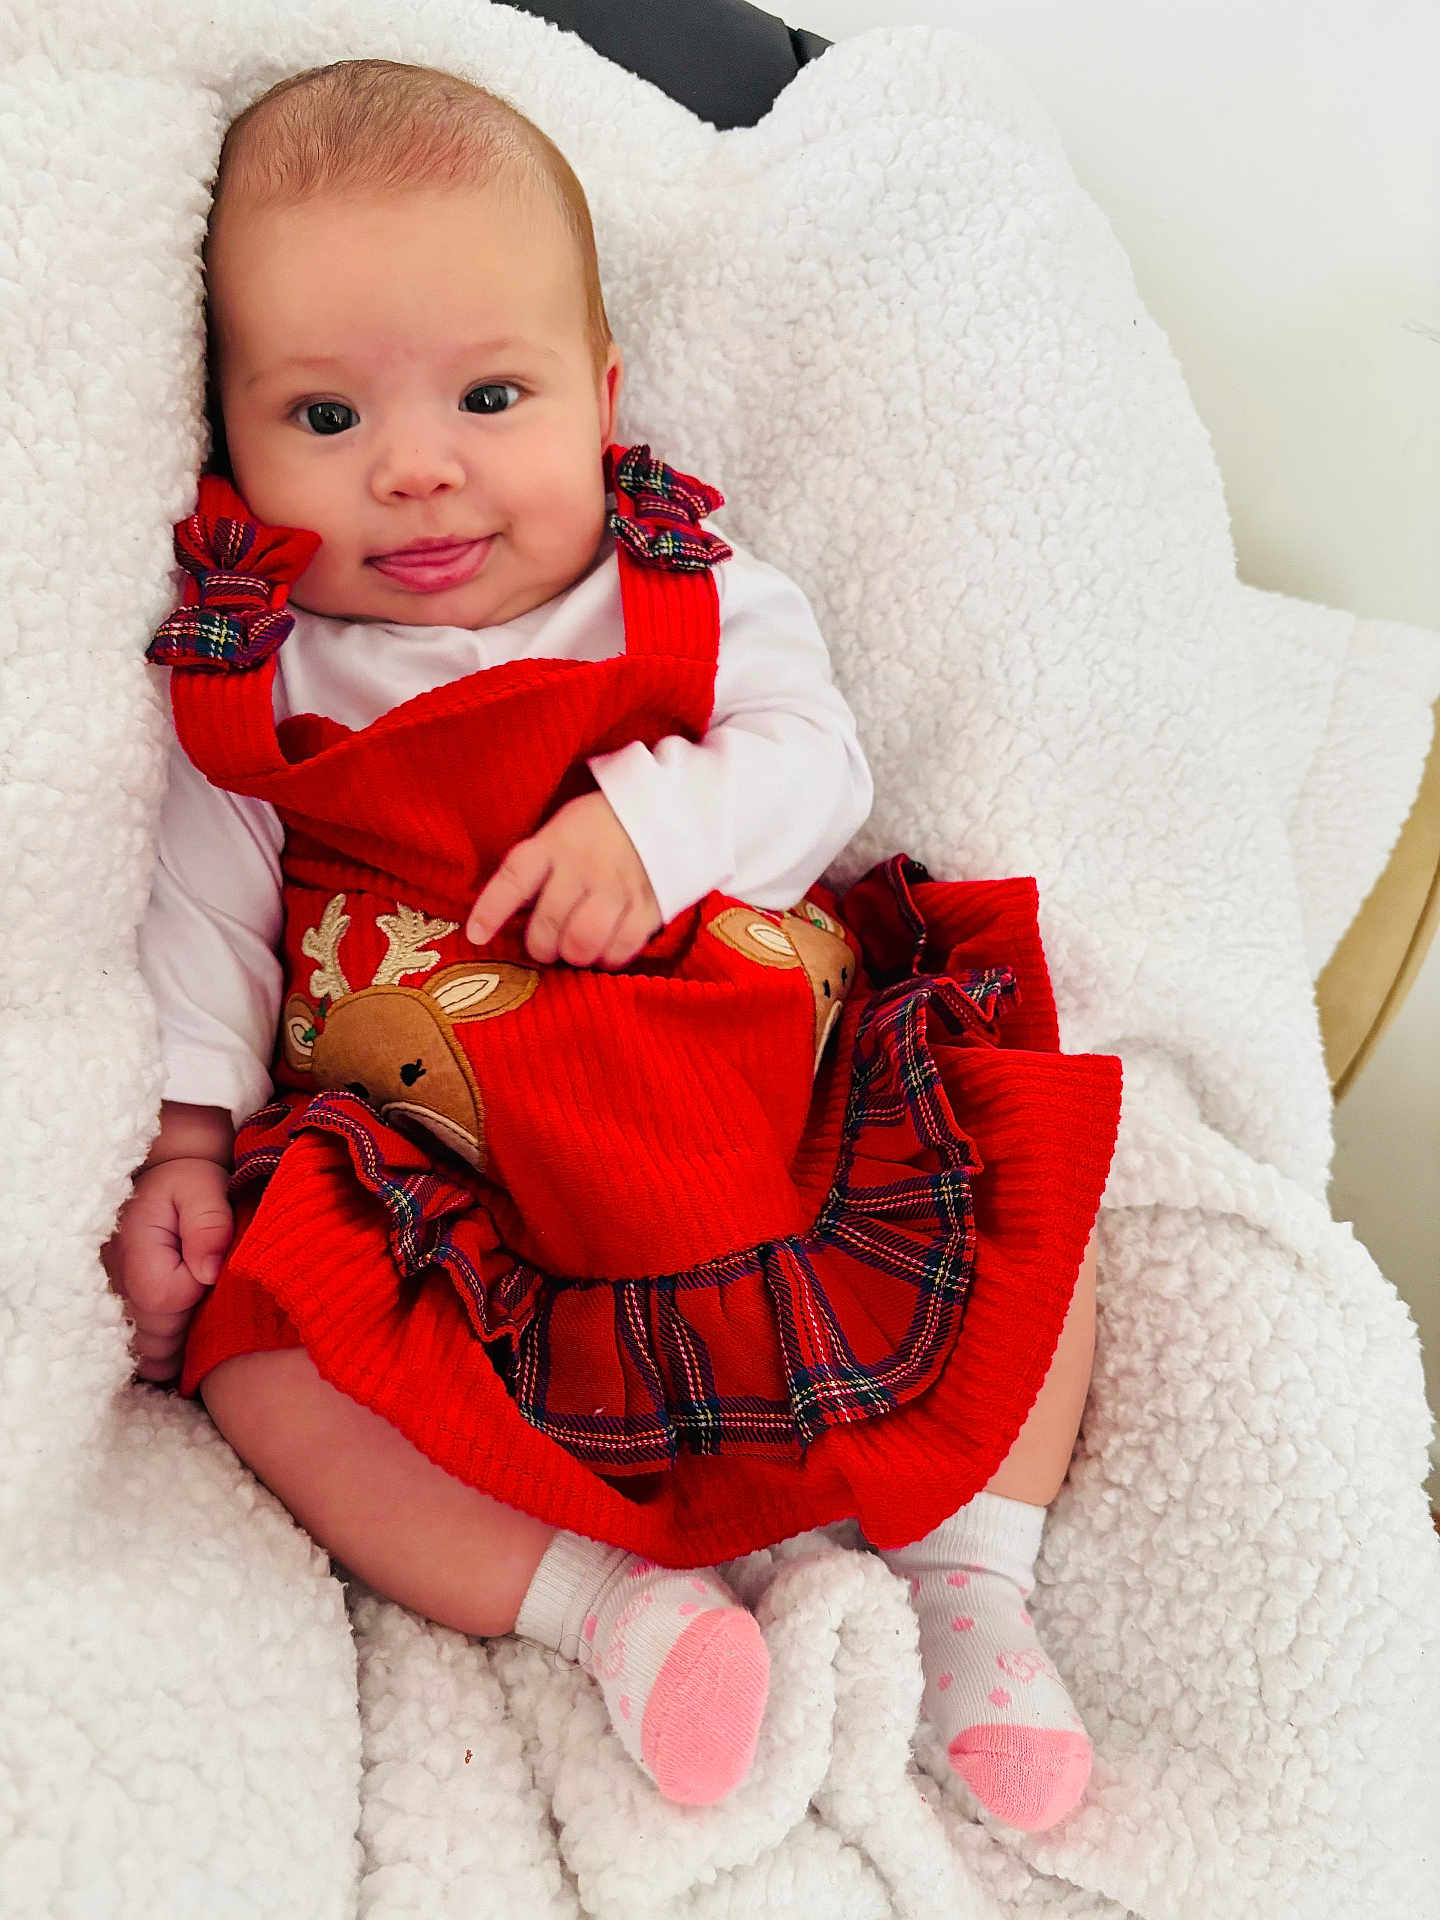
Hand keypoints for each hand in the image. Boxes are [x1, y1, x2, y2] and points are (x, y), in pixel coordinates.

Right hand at [102, 1157, 233, 1382]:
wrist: (164, 1184)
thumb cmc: (189, 1185)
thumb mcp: (205, 1189)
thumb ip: (209, 1225)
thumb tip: (208, 1273)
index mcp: (134, 1249)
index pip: (163, 1299)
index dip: (194, 1292)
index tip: (209, 1271)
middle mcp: (113, 1282)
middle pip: (154, 1337)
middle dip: (190, 1324)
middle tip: (208, 1293)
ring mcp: (112, 1303)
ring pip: (148, 1353)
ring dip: (179, 1342)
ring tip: (197, 1307)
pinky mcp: (120, 1314)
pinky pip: (143, 1354)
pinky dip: (167, 1350)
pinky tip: (185, 1326)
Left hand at [465, 791, 662, 967]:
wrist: (665, 812)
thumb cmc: (599, 829)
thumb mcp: (560, 832)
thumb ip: (536, 871)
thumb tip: (505, 917)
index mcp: (555, 844)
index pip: (514, 878)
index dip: (492, 910)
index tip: (477, 935)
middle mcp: (584, 866)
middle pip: (548, 925)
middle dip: (540, 946)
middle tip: (544, 945)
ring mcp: (619, 889)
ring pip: (582, 944)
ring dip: (572, 956)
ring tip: (574, 949)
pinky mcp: (649, 908)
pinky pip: (620, 950)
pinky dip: (607, 959)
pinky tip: (604, 949)